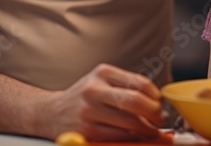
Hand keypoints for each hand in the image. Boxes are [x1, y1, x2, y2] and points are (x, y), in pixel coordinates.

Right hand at [41, 64, 165, 141]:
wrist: (50, 112)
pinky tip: (136, 137)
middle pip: (136, 102)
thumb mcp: (101, 81)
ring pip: (130, 122)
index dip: (156, 96)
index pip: (139, 82)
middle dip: (155, 113)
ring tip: (152, 130)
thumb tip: (157, 101)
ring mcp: (89, 111)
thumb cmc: (82, 97)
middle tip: (160, 119)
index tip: (160, 103)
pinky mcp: (86, 131)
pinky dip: (133, 138)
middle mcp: (94, 89)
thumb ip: (126, 86)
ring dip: (147, 129)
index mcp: (102, 73)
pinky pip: (118, 136)